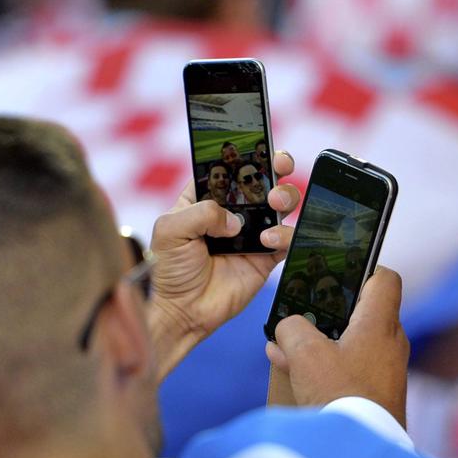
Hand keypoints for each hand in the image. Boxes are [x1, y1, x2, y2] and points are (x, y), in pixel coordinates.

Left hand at [146, 151, 301, 372]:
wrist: (182, 311)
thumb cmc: (169, 270)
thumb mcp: (170, 231)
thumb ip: (200, 213)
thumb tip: (234, 219)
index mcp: (206, 197)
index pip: (230, 166)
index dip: (247, 153)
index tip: (260, 145)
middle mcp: (232, 210)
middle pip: (263, 179)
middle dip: (277, 166)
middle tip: (279, 166)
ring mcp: (252, 232)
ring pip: (282, 204)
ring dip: (285, 196)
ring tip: (273, 205)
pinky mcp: (266, 256)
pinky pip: (287, 239)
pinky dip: (285, 235)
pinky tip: (266, 241)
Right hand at [264, 267, 408, 425]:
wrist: (359, 449)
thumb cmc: (339, 394)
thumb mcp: (304, 352)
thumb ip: (292, 328)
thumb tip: (290, 328)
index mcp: (379, 323)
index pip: (385, 279)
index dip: (362, 271)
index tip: (337, 278)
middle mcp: (391, 343)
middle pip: (361, 313)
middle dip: (326, 315)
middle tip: (300, 320)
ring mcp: (388, 370)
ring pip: (351, 343)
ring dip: (321, 344)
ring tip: (286, 353)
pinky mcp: (379, 394)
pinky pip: (352, 369)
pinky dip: (327, 368)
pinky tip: (297, 377)